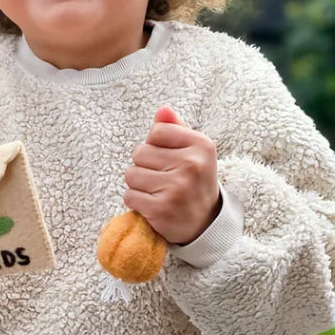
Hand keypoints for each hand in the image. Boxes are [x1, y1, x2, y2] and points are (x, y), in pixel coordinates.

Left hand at [122, 107, 221, 244]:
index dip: (155, 145)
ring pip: (131, 174)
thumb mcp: (194, 152)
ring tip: (157, 191)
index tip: (168, 159)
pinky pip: (129, 196)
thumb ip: (176, 129)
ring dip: (138, 185)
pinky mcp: (161, 209)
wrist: (205, 224)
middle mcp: (191, 165)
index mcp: (201, 146)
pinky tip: (152, 205)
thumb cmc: (194, 182)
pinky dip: (136, 201)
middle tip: (162, 179)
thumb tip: (162, 110)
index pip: (157, 131)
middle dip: (144, 166)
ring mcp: (176, 188)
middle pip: (140, 152)